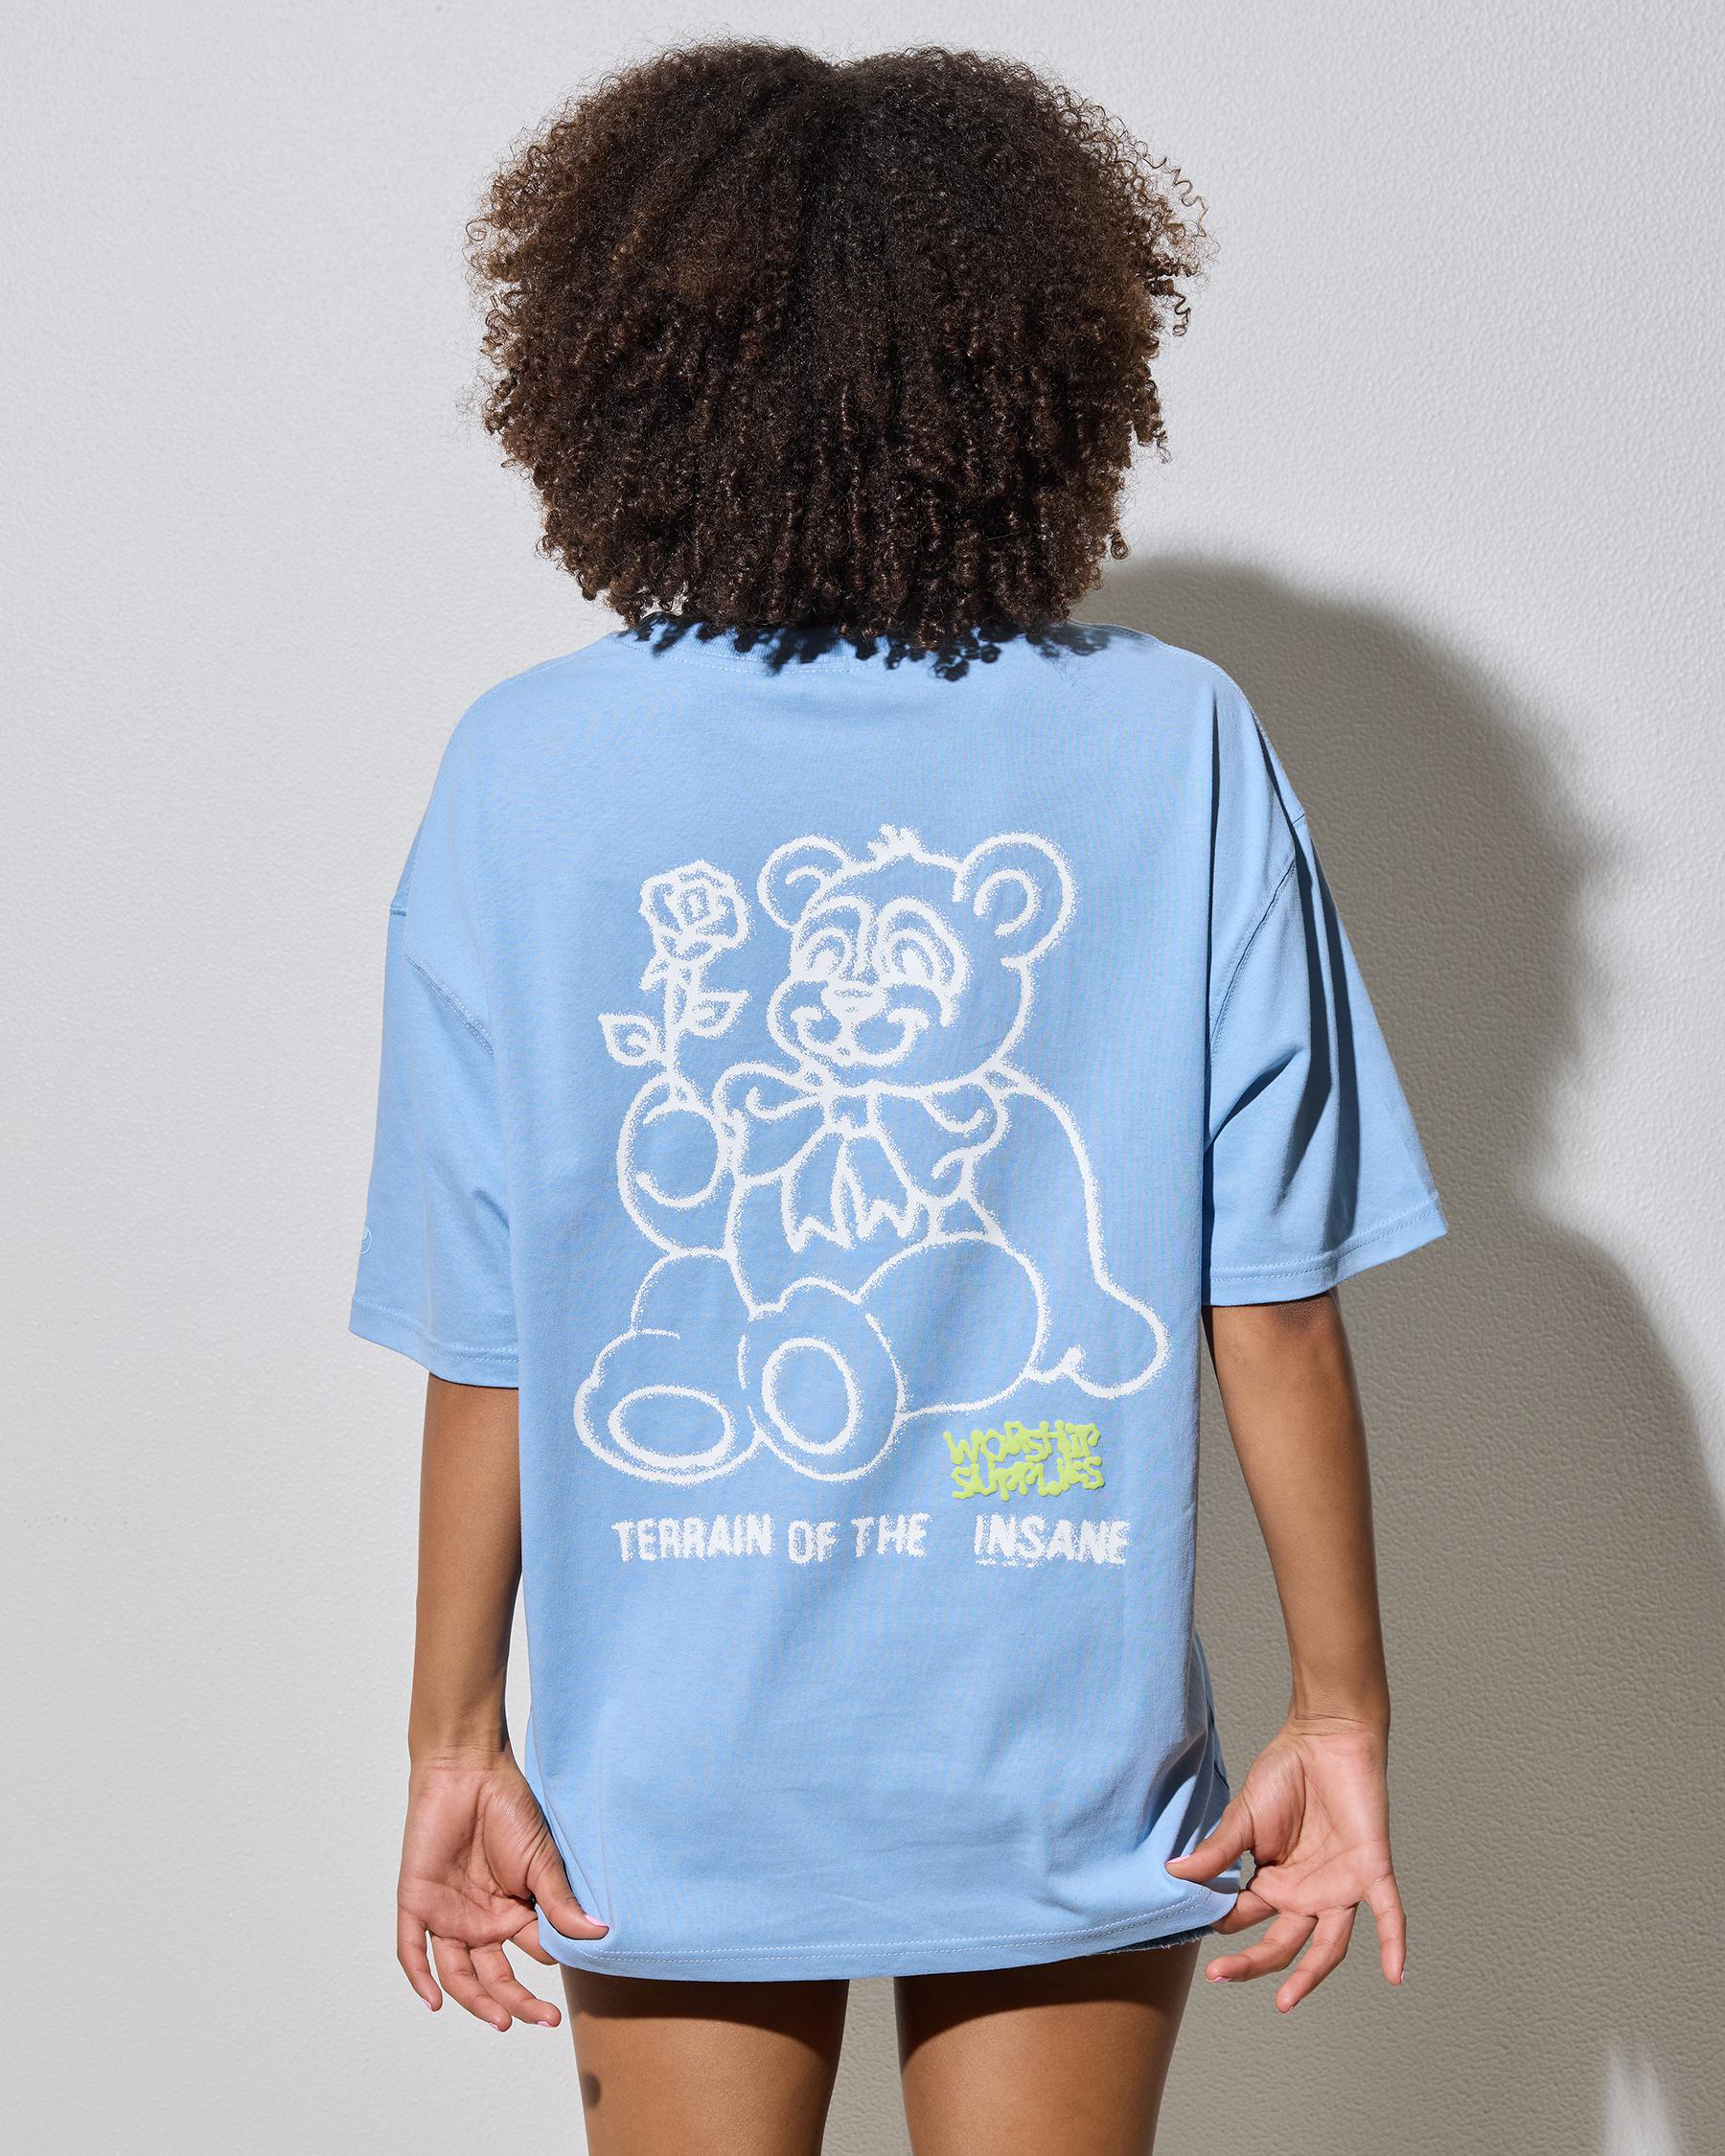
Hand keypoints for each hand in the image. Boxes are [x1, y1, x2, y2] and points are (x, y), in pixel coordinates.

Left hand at [397, 1747, 605, 2029]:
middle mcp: (480, 1921)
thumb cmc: (509, 1808)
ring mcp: (447, 1915)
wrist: (468, 1770)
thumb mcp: (541, 1860)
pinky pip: (411, 1950)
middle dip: (519, 2002)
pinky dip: (420, 1978)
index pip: (533, 1954)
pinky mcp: (417, 1903)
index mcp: (512, 1911)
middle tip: (545, 2019)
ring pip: (458, 1973)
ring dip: (477, 2001)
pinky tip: (435, 2002)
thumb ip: (560, 1901)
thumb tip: (598, 1934)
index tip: (576, 1970)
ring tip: (502, 2021)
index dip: (552, 1965)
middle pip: (496, 1976)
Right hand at [1165, 1713, 1405, 2011]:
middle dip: (1251, 1962)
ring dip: (1310, 1974)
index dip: (1222, 1924)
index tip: (1195, 1925)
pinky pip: (1389, 1914)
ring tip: (1286, 2002)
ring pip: (1329, 1943)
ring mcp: (1340, 1886)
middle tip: (1219, 1975)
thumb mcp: (1245, 1815)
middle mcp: (1306, 1893)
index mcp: (1273, 1881)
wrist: (1326, 1735)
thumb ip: (1217, 1849)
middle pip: (1281, 1941)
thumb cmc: (1285, 1771)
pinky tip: (1396, 1974)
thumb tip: (1174, 1874)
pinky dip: (1394, 1943)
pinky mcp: (1372, 1871)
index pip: (1244, 1917)